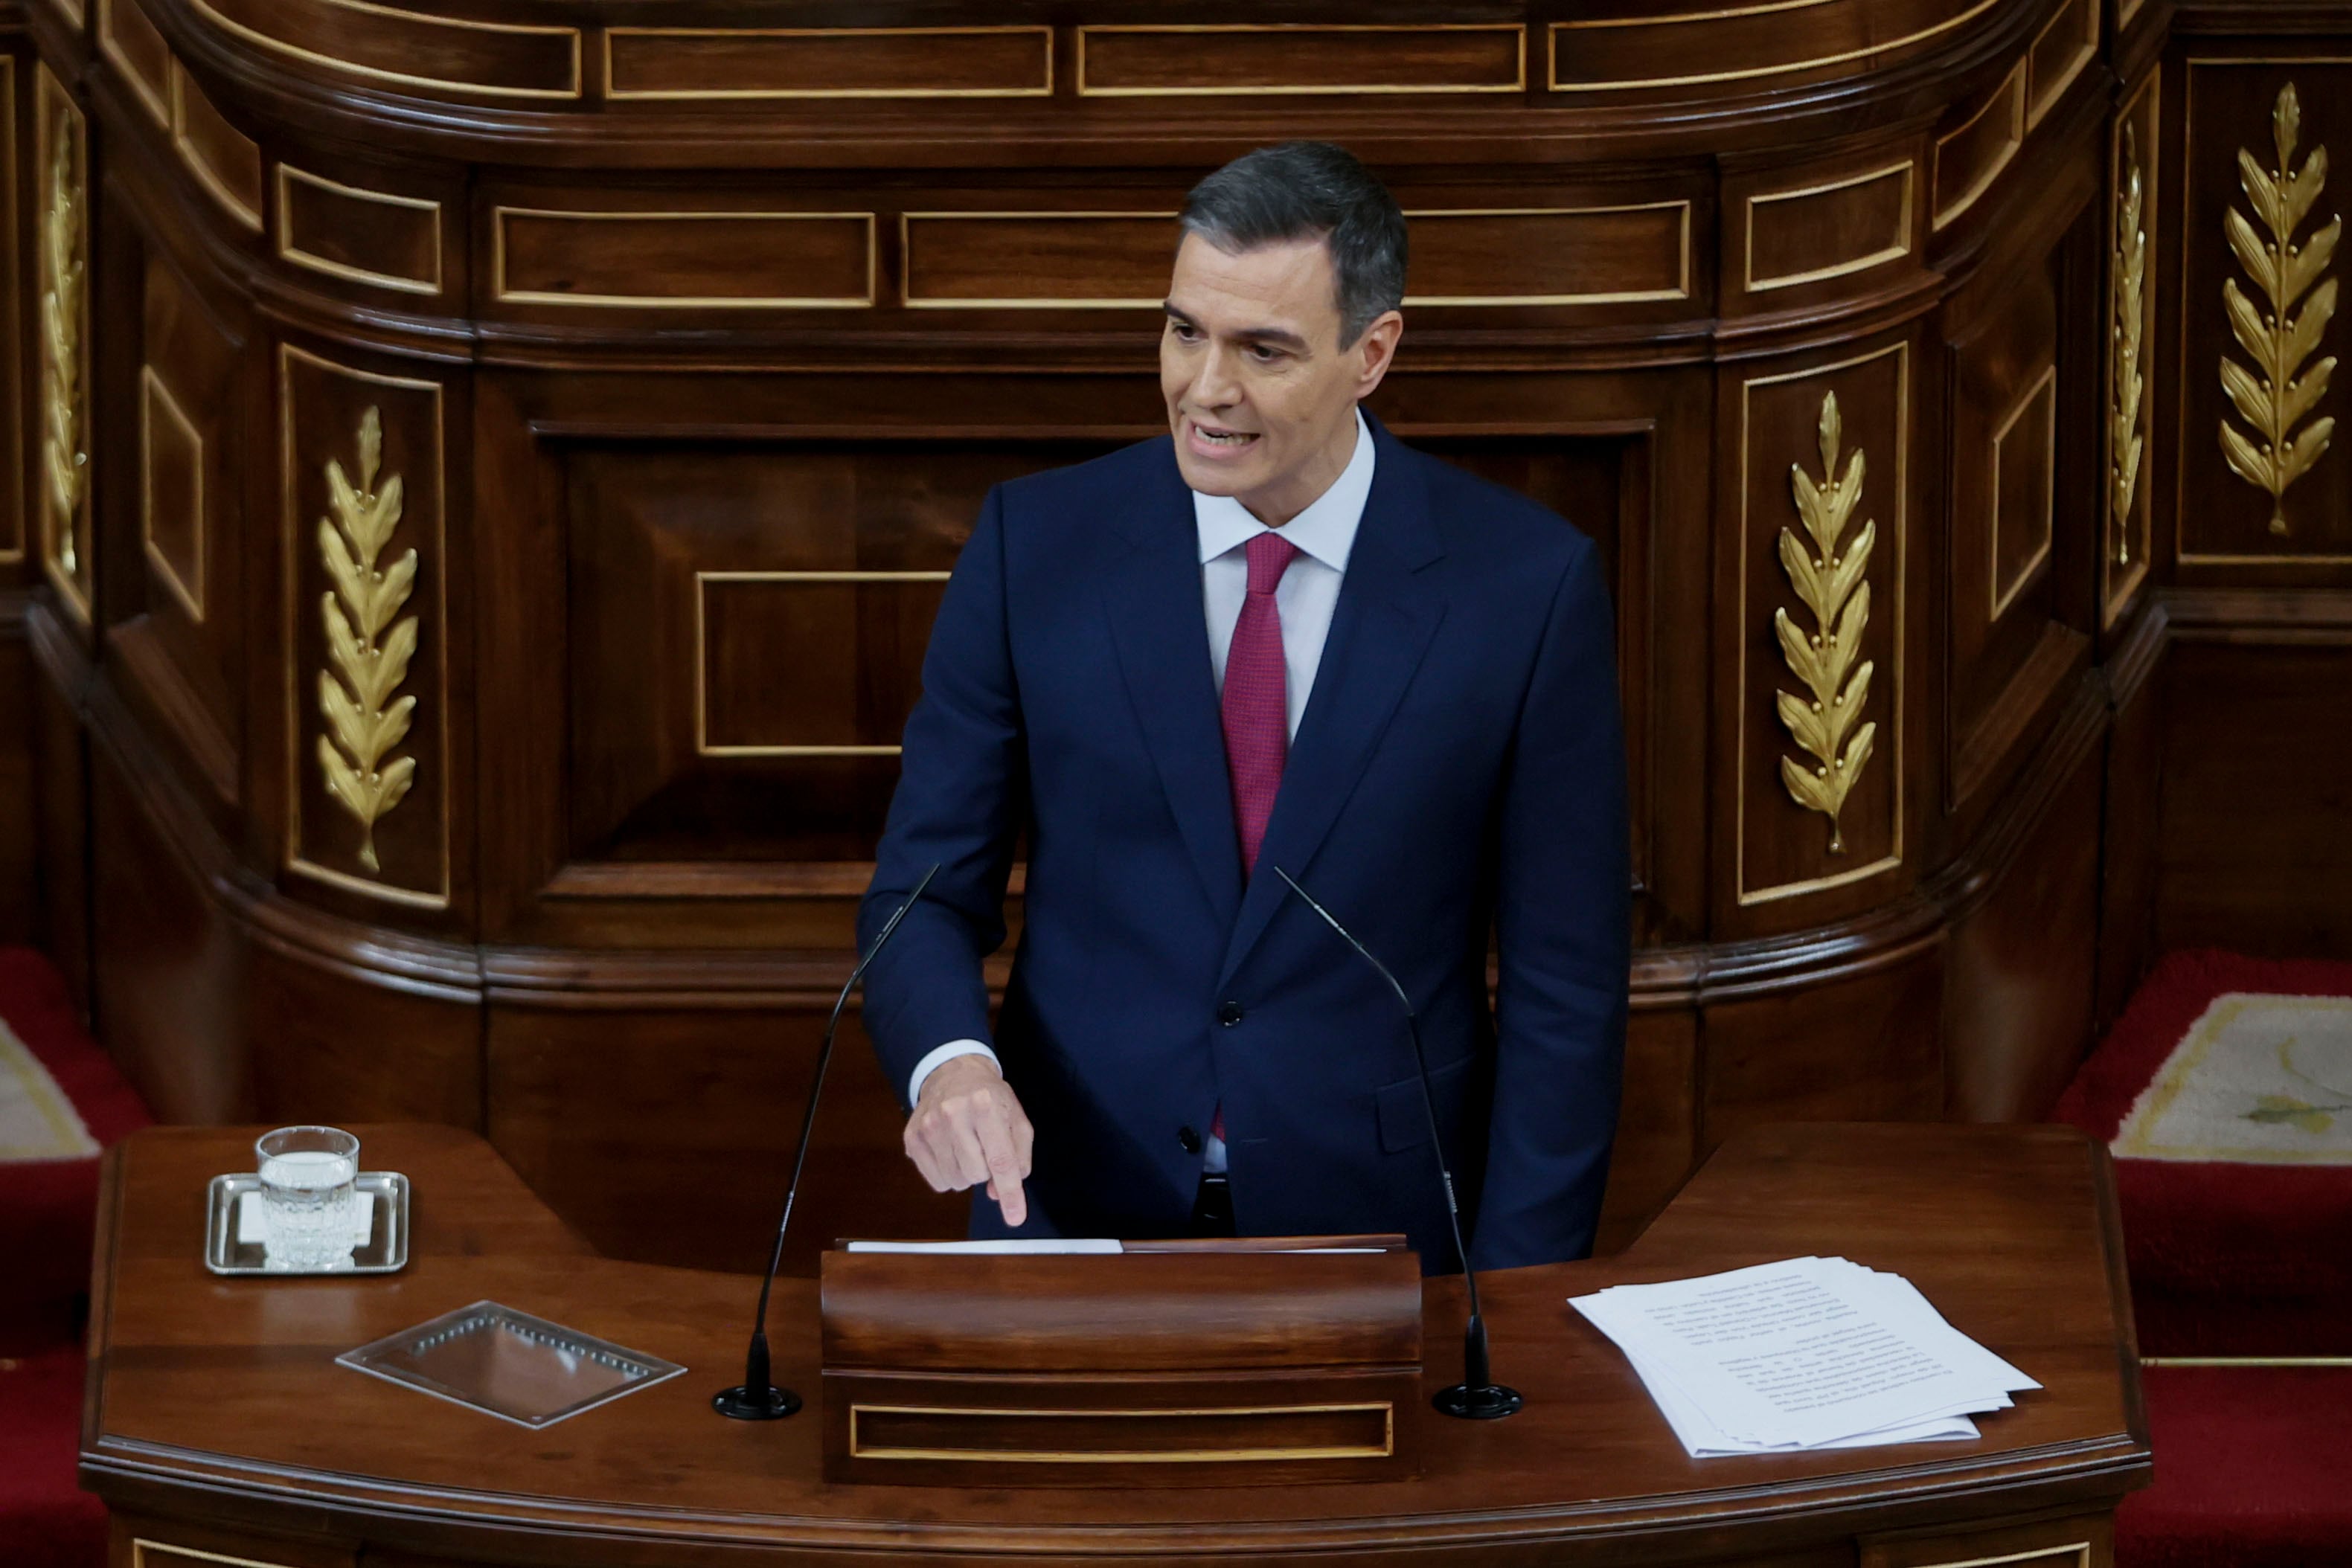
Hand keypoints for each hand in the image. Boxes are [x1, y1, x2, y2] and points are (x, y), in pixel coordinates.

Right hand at [904, 1054, 1034, 1225]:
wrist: (953, 1073)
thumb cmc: (991, 1099)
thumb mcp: (1017, 1120)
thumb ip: (1018, 1158)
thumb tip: (997, 1192)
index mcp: (986, 1105)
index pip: (1001, 1159)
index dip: (1010, 1193)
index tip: (1015, 1217)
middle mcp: (953, 1113)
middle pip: (977, 1174)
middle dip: (986, 1169)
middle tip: (984, 1146)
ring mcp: (929, 1126)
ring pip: (956, 1181)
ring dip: (967, 1172)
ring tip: (967, 1146)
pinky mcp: (912, 1138)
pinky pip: (937, 1181)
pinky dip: (949, 1174)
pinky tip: (950, 1150)